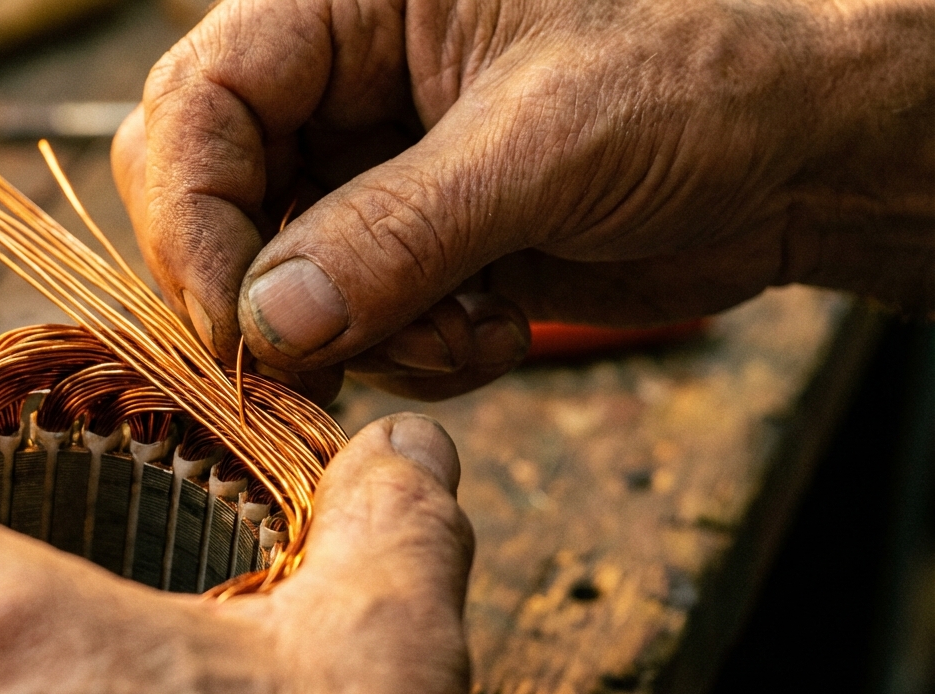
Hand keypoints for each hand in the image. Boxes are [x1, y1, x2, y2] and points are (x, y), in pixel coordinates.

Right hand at [112, 0, 934, 400]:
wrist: (797, 160)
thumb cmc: (701, 85)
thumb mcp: (545, 141)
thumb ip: (396, 230)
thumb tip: (266, 324)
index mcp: (347, 4)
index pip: (200, 103)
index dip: (193, 219)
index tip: (233, 328)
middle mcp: (341, 83)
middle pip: (212, 195)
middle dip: (265, 293)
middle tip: (323, 361)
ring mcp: (369, 170)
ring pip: (277, 281)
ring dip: (365, 335)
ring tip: (471, 326)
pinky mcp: (407, 247)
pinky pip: (350, 325)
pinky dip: (412, 353)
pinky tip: (496, 326)